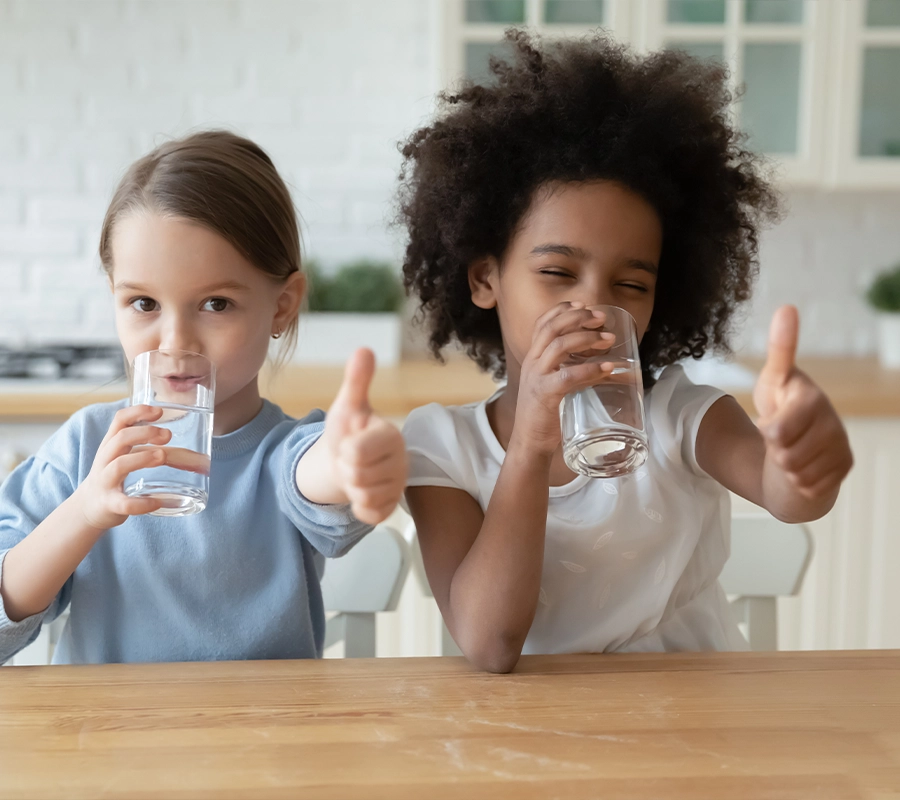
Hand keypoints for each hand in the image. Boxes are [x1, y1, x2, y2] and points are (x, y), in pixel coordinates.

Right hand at [74, 405, 171, 530]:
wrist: (88, 507)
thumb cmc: (112, 476)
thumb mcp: (122, 454)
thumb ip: (144, 444)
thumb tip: (184, 441)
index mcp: (111, 444)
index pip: (119, 420)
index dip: (138, 412)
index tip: (159, 411)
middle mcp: (105, 460)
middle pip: (120, 438)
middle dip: (145, 433)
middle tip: (168, 435)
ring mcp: (105, 482)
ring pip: (119, 466)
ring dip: (142, 458)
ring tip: (162, 456)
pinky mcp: (109, 504)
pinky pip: (124, 503)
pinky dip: (141, 503)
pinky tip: (156, 502)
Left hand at [322, 348, 407, 524]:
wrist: (344, 461)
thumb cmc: (348, 431)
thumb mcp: (348, 405)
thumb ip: (356, 380)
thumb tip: (364, 349)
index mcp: (392, 435)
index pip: (358, 452)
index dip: (346, 449)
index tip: (351, 441)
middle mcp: (402, 461)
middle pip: (358, 476)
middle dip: (347, 469)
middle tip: (352, 460)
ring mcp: (399, 486)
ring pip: (364, 496)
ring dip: (352, 488)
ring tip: (356, 473)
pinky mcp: (393, 507)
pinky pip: (371, 515)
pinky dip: (359, 507)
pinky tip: (361, 493)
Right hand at [514, 301, 616, 454]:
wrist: (529, 442)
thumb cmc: (545, 415)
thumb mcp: (553, 385)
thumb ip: (570, 372)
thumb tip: (606, 365)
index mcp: (533, 359)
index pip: (542, 324)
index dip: (561, 310)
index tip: (582, 303)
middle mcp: (532, 363)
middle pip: (551, 328)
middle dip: (578, 317)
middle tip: (601, 318)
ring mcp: (537, 378)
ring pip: (559, 345)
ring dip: (587, 338)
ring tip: (609, 339)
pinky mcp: (545, 395)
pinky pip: (569, 376)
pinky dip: (591, 369)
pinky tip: (608, 367)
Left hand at [754, 305, 852, 500]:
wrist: (797, 442)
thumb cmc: (781, 407)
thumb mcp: (772, 381)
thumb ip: (780, 349)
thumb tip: (787, 308)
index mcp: (812, 398)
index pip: (776, 432)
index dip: (767, 432)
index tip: (771, 422)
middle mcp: (833, 421)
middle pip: (785, 456)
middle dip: (775, 451)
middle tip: (780, 439)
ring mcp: (841, 446)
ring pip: (797, 474)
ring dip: (787, 467)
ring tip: (791, 449)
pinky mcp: (845, 467)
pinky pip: (809, 487)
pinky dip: (800, 481)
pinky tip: (804, 465)